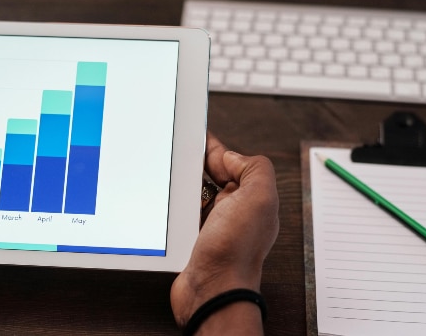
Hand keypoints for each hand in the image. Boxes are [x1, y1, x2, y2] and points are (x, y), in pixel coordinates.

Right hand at [170, 132, 278, 334]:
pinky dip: (174, 205)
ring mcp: (213, 226)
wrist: (212, 291)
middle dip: (196, 163)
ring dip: (183, 184)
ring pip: (195, 193)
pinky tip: (166, 199)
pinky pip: (182, 213)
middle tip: (177, 150)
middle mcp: (234, 211)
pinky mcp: (193, 239)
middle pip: (212, 176)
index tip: (196, 135)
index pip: (233, 162)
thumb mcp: (259, 197)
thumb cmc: (236, 251)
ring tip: (169, 172)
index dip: (214, 148)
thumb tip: (231, 157)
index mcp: (252, 197)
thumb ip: (253, 168)